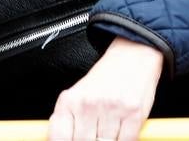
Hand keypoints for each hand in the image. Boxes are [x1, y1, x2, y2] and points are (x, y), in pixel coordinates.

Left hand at [48, 37, 162, 140]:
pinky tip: (121, 135)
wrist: (132, 56)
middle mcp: (88, 104)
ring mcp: (111, 109)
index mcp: (70, 100)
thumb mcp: (77, 94)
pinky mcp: (133, 114)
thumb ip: (67, 120)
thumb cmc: (105, 78)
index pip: (59, 137)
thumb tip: (55, 140)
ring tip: (107, 133)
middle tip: (93, 135)